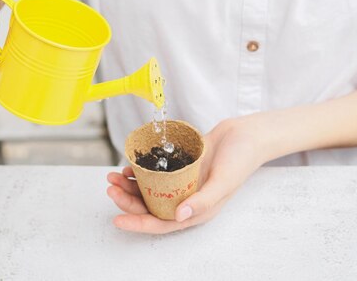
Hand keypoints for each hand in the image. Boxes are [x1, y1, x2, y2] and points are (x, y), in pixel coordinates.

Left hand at [106, 116, 268, 233]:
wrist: (246, 133)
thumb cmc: (241, 159)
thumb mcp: (224, 181)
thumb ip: (203, 200)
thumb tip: (178, 217)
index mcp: (197, 210)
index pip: (162, 224)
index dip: (138, 223)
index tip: (116, 218)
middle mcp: (187, 199)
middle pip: (150, 207)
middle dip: (127, 200)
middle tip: (110, 188)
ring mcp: (182, 183)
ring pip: (149, 191)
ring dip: (130, 186)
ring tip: (113, 176)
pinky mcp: (180, 168)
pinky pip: (155, 174)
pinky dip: (140, 172)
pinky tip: (129, 166)